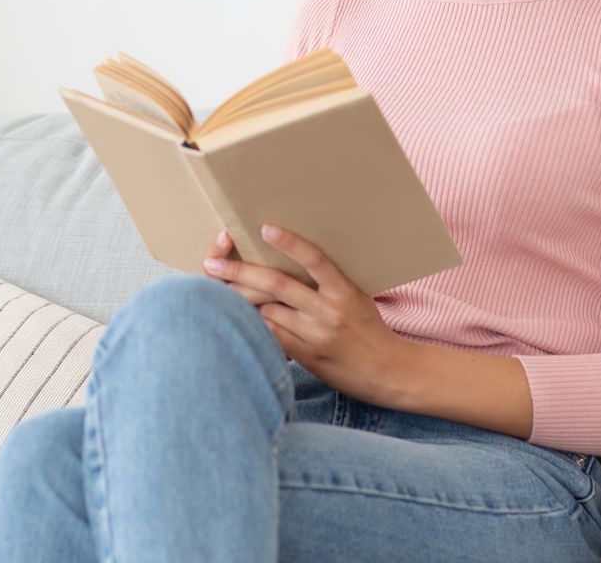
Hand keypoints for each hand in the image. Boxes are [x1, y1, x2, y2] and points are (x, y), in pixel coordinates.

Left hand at [201, 222, 414, 406]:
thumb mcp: (356, 297)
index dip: (290, 243)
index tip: (265, 228)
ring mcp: (316, 335)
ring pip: (267, 311)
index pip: (315, 260)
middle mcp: (329, 311)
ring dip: (241, 300)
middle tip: (212, 264)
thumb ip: (328, 282)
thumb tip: (291, 260)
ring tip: (218, 289)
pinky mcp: (306, 357)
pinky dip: (255, 324)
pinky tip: (239, 316)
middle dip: (240, 271)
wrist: (388, 372)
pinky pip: (272, 335)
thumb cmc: (369, 327)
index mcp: (344, 291)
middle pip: (277, 284)